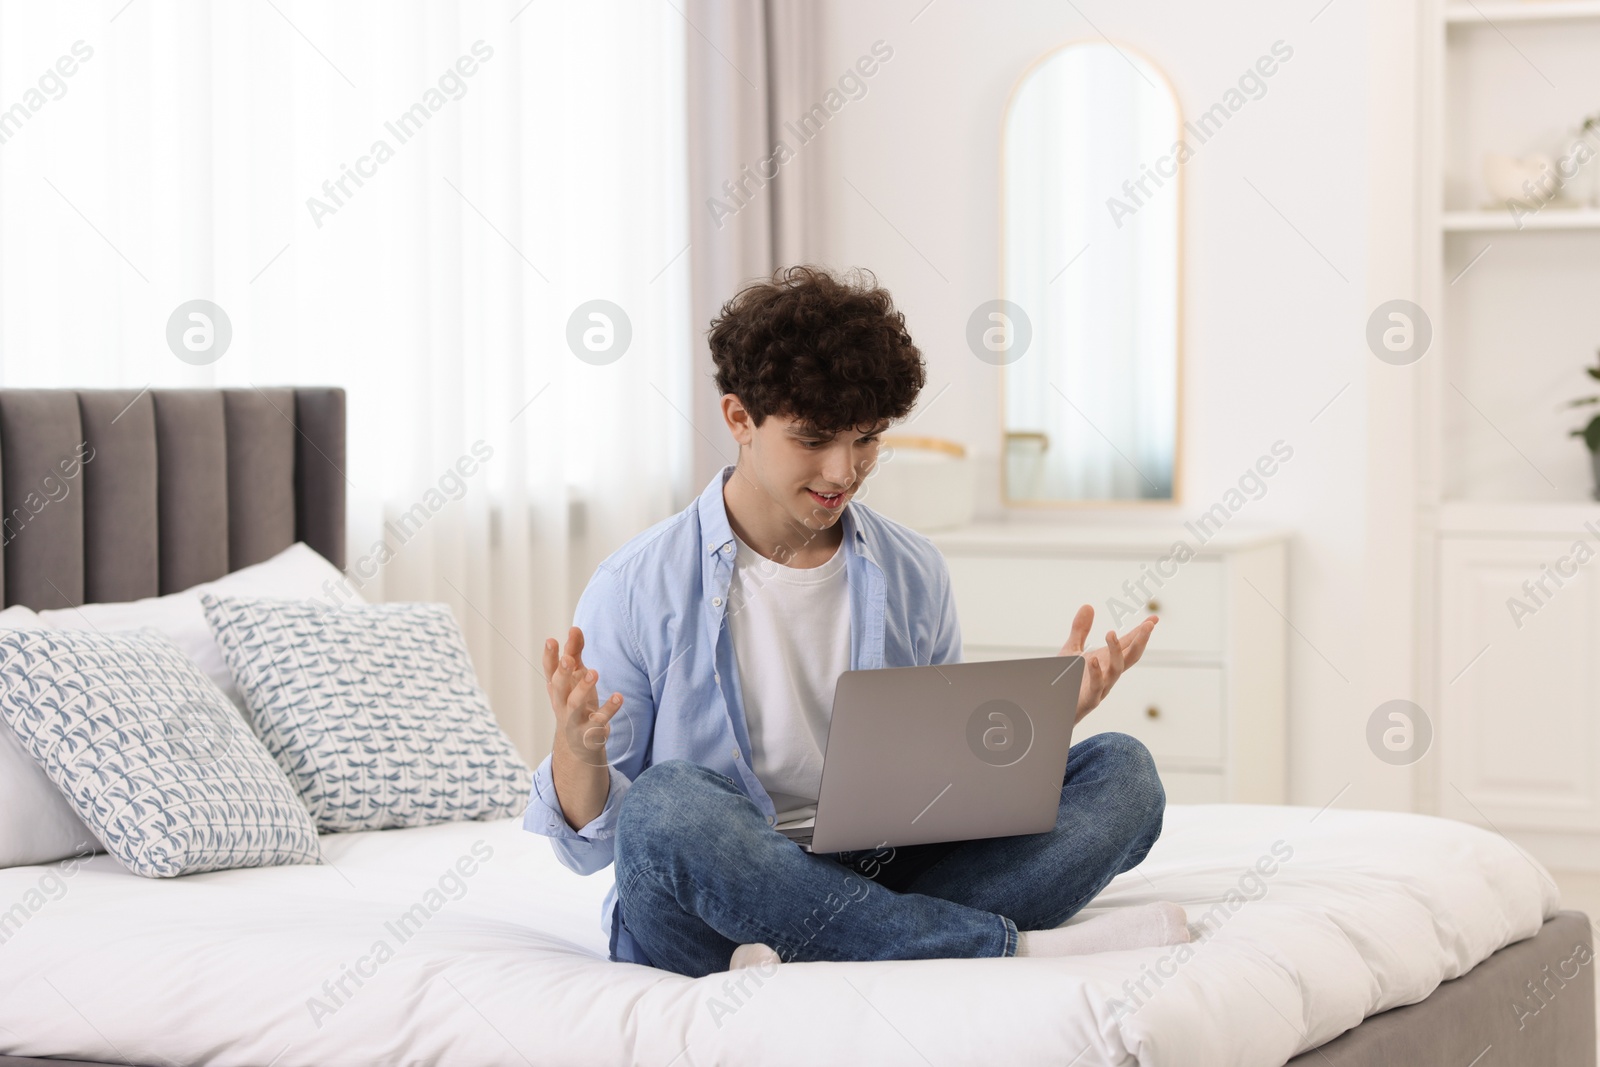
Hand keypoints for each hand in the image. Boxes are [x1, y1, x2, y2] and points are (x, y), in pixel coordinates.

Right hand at [543, 625, 622, 768]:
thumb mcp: (575, 678)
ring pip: (575, 704)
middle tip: (568, 659)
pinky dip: (609, 708)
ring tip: (594, 672)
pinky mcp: (590, 730)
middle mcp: (561, 703)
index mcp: (557, 689)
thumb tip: (575, 628)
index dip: (549, 656)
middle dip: (562, 673)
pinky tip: (619, 696)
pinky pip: (599, 719)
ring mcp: (574, 719)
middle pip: (557, 687)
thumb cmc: (576, 703)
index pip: (549, 671)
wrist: (578, 746)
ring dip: (583, 688)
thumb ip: (575, 653)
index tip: (551, 640)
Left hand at [1058, 605, 1157, 722]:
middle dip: (1141, 641)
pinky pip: (1096, 686)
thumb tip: (1088, 605)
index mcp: (1107, 661)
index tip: (1154, 618)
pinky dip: (1096, 673)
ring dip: (1116, 652)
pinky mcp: (1089, 699)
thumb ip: (1080, 630)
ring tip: (1110, 633)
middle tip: (1147, 625)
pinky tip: (1093, 659)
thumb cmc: (1065, 681)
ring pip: (1117, 670)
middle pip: (1131, 657)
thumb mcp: (1071, 650)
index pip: (1129, 644)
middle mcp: (1109, 674)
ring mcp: (1101, 687)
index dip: (1141, 632)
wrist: (1054, 707)